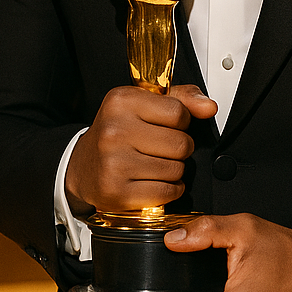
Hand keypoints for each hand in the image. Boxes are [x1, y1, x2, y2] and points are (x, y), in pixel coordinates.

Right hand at [64, 84, 216, 217]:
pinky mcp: (117, 193)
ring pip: (176, 170)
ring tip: (154, 164)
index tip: (168, 125)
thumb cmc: (117, 133)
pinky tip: (153, 181)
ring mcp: (114, 163)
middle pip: (180, 144)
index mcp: (121, 101)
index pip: (178, 112)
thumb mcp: (144, 104)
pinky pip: (166, 192)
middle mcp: (114, 131)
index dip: (181, 122)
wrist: (82, 167)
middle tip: (162, 148)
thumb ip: (181, 99)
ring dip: (173, 170)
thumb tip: (208, 107)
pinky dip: (168, 190)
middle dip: (180, 148)